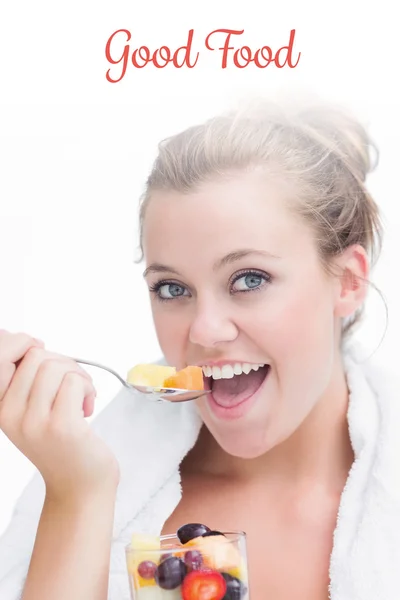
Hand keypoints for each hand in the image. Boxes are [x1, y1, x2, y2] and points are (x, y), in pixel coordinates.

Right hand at [0, 330, 119, 500]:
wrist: (79, 485)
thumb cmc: (61, 442)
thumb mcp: (30, 409)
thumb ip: (23, 376)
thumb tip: (16, 336)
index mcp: (0, 406)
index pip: (0, 355)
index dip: (22, 342)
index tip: (42, 350)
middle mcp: (9, 414)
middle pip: (36, 356)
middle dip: (63, 362)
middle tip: (73, 385)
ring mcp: (34, 422)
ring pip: (56, 365)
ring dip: (78, 375)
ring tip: (80, 397)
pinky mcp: (61, 427)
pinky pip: (74, 381)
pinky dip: (88, 387)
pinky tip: (87, 407)